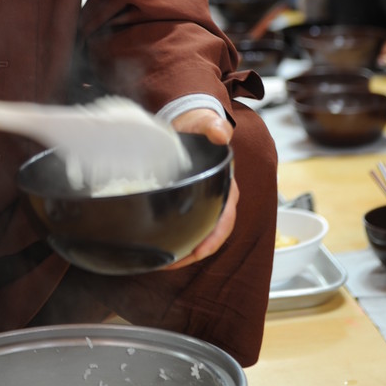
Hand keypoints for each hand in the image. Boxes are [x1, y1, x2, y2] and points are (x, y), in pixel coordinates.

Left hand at [163, 107, 237, 269]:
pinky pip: (185, 224)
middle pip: (211, 234)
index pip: (226, 219)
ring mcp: (202, 200)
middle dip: (194, 251)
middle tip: (172, 263)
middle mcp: (217, 197)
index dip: (213, 238)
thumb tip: (221, 134)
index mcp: (226, 185)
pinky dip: (175, 236)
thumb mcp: (207, 123)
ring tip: (163, 261)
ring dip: (184, 249)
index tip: (198, 252)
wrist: (187, 122)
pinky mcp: (187, 201)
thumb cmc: (200, 125)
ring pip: (198, 233)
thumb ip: (214, 126)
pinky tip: (159, 242)